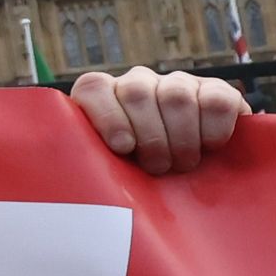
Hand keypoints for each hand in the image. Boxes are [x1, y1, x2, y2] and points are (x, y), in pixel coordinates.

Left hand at [70, 68, 247, 176]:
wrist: (199, 192)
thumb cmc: (143, 188)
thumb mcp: (112, 180)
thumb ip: (91, 171)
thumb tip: (59, 188)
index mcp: (104, 101)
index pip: (94, 87)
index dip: (107, 115)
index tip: (122, 147)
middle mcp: (138, 84)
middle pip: (136, 92)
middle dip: (150, 137)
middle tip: (158, 168)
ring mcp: (177, 84)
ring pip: (176, 96)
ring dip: (181, 138)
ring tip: (183, 164)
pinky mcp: (217, 90)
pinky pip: (216, 100)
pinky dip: (214, 129)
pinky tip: (209, 147)